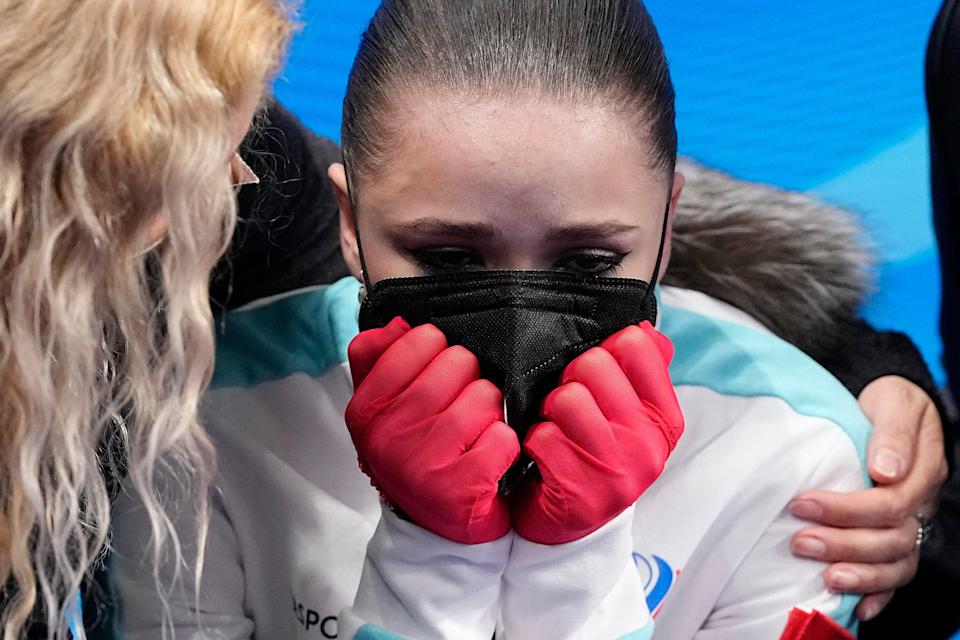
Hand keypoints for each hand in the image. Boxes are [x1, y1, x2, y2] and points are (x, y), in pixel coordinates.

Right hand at [346, 317, 520, 543]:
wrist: (439, 527)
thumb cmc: (419, 453)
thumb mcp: (387, 407)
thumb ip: (379, 360)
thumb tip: (392, 325)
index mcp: (365, 411)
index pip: (418, 340)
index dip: (440, 349)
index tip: (439, 372)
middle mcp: (386, 438)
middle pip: (457, 363)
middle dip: (471, 377)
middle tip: (464, 401)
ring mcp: (420, 466)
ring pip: (484, 397)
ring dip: (490, 410)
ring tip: (478, 429)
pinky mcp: (458, 492)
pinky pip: (502, 437)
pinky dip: (505, 443)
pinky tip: (490, 456)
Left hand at [512, 322, 683, 544]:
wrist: (570, 528)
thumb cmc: (593, 456)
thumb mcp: (626, 415)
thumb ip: (640, 370)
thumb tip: (646, 329)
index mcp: (664, 418)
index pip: (636, 345)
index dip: (604, 350)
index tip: (595, 376)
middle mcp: (649, 444)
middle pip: (593, 365)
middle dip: (570, 379)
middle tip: (567, 407)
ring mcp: (618, 472)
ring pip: (566, 399)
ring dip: (549, 412)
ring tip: (555, 429)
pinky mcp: (582, 495)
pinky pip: (542, 437)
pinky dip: (533, 442)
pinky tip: (542, 457)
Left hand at [789, 376, 947, 620]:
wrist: (888, 403)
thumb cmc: (885, 402)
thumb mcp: (892, 402)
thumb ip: (892, 433)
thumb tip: (886, 470)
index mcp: (920, 471)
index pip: (889, 502)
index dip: (846, 509)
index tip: (802, 503)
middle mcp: (920, 504)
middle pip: (891, 537)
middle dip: (843, 543)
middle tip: (799, 540)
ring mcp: (911, 523)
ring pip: (897, 562)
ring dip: (860, 574)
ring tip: (824, 576)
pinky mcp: (896, 536)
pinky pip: (897, 575)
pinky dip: (879, 594)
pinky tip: (858, 606)